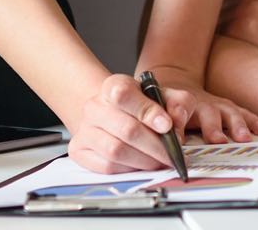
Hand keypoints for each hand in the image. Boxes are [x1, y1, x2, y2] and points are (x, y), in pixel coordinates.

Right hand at [67, 73, 183, 172]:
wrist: (114, 114)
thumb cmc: (140, 107)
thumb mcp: (163, 96)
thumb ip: (177, 103)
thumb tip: (176, 120)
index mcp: (113, 86)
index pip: (124, 94)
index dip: (148, 112)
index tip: (167, 126)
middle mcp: (94, 106)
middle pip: (127, 129)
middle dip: (156, 147)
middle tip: (171, 155)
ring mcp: (85, 129)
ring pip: (116, 151)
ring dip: (144, 161)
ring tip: (157, 161)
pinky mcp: (80, 150)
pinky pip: (106, 167)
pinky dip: (128, 170)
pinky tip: (138, 165)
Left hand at [143, 64, 257, 143]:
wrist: (166, 88)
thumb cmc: (156, 107)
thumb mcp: (147, 113)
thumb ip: (150, 127)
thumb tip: (151, 147)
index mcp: (171, 100)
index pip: (174, 107)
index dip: (175, 121)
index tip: (176, 138)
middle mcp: (193, 101)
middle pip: (204, 109)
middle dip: (210, 125)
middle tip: (215, 139)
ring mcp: (210, 103)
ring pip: (224, 110)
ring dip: (234, 124)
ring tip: (241, 138)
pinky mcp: (223, 107)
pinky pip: (240, 112)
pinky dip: (252, 121)